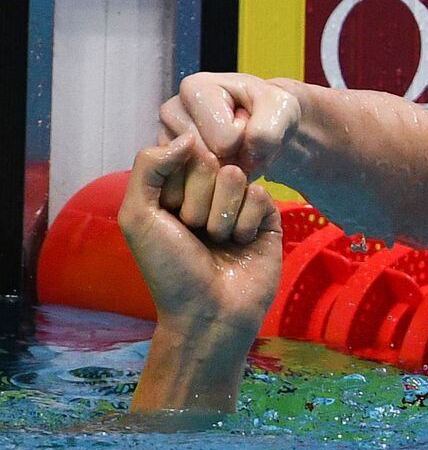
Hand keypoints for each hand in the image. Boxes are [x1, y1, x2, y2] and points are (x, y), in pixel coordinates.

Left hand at [119, 133, 282, 335]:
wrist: (208, 312)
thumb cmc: (169, 270)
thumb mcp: (138, 216)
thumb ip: (149, 166)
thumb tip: (188, 137)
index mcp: (173, 188)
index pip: (180, 152)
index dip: (174, 183)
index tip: (169, 215)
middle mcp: (206, 192)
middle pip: (208, 162)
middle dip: (198, 201)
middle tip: (196, 233)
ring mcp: (238, 204)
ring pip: (236, 177)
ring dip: (222, 216)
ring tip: (219, 241)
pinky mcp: (267, 218)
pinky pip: (261, 195)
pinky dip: (246, 224)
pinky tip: (242, 245)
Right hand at [157, 72, 301, 209]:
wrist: (267, 126)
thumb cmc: (271, 112)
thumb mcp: (282, 110)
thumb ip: (267, 131)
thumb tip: (245, 159)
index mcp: (194, 89)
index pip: (225, 139)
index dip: (246, 140)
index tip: (249, 125)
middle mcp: (171, 112)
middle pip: (208, 160)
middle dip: (235, 160)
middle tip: (243, 143)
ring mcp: (167, 141)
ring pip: (200, 178)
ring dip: (227, 173)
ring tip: (236, 153)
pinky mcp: (169, 165)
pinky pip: (194, 190)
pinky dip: (217, 184)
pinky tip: (225, 166)